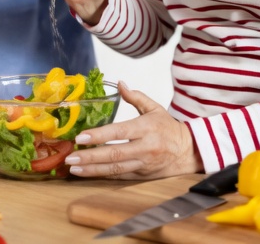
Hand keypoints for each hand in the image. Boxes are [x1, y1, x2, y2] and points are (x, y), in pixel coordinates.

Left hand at [64, 82, 201, 178]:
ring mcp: (143, 163)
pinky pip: (120, 176)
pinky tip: (88, 174)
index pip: (119, 132)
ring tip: (74, 168)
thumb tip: (120, 83)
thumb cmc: (168, 128)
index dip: (99, 136)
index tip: (81, 137)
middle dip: (90, 156)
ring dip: (93, 169)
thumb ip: (136, 97)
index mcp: (146, 128)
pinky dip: (103, 176)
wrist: (189, 152)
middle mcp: (144, 147)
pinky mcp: (142, 174)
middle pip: (114, 154)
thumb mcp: (155, 108)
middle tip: (70, 157)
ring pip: (115, 168)